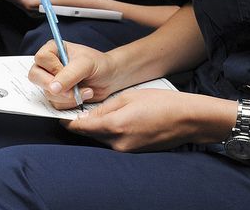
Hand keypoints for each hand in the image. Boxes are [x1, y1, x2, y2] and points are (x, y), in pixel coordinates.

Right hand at [29, 40, 117, 108]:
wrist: (109, 78)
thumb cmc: (99, 64)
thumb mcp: (86, 64)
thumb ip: (69, 74)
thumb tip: (53, 87)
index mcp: (53, 49)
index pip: (41, 58)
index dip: (53, 68)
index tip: (66, 71)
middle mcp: (49, 65)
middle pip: (36, 77)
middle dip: (56, 87)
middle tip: (73, 89)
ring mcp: (51, 81)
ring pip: (47, 93)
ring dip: (68, 96)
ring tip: (86, 90)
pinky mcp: (56, 95)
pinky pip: (55, 104)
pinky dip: (70, 103)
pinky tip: (83, 95)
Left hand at [63, 89, 236, 151]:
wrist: (187, 119)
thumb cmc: (163, 103)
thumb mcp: (131, 96)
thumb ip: (107, 106)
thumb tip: (89, 113)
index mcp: (115, 125)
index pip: (82, 127)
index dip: (69, 122)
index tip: (61, 116)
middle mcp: (118, 143)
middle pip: (91, 135)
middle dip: (84, 124)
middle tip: (80, 109)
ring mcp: (127, 150)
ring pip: (103, 139)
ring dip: (98, 128)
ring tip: (101, 112)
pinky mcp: (134, 152)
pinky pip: (115, 142)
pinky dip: (112, 133)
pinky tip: (118, 120)